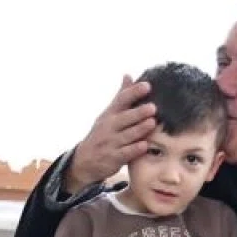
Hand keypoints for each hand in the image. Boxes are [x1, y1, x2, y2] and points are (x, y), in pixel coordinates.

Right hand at [65, 75, 156, 193]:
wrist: (84, 161)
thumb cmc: (102, 134)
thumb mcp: (108, 114)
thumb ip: (121, 96)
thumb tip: (128, 75)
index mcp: (110, 114)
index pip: (122, 100)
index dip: (134, 92)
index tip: (147, 85)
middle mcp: (109, 127)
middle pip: (124, 118)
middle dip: (138, 112)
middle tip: (153, 107)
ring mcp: (110, 143)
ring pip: (127, 135)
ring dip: (139, 129)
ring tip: (152, 123)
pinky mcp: (113, 158)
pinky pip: (125, 154)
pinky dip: (134, 150)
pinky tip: (144, 146)